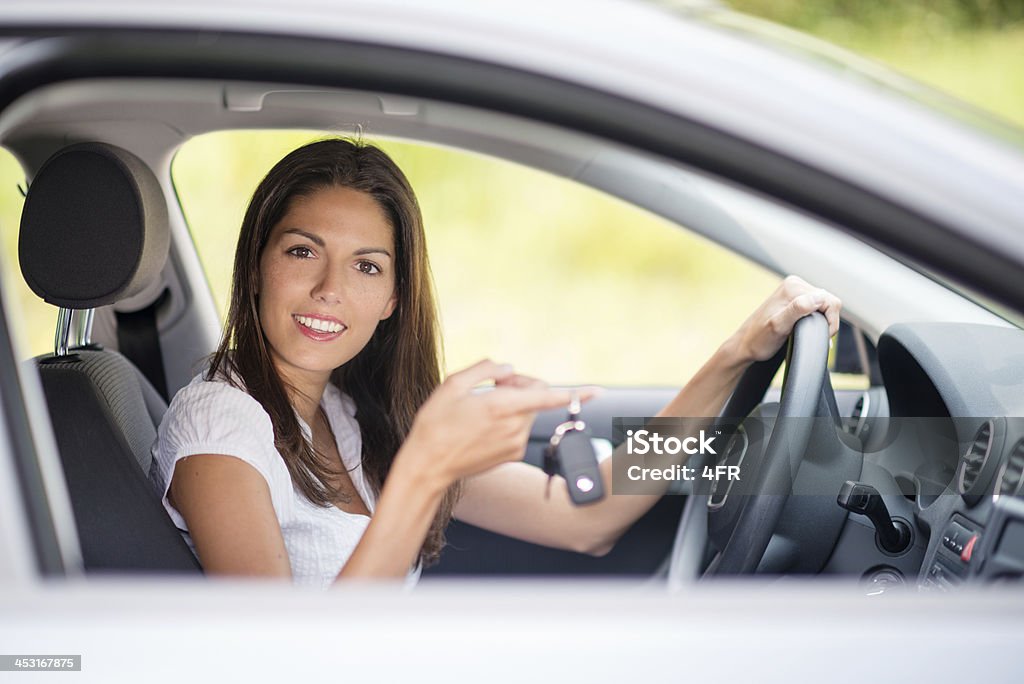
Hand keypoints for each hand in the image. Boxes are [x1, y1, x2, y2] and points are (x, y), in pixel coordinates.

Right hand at [398, 359, 595, 488]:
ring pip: (529, 412)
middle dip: (522, 384)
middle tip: (495, 382)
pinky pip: (520, 429)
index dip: (576, 393)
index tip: (599, 392)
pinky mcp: (512, 455)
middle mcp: (514, 426)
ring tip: (485, 405)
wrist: (427, 465)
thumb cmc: (435, 422)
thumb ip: (485, 369)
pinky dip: (510, 420)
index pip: (548, 396)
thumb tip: (509, 367)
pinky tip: (483, 424)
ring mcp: (515, 444)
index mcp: (502, 406)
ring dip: (516, 402)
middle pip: (536, 396)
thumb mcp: (452, 385)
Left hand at [729, 275, 841, 362]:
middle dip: (826, 321)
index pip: (830, 301)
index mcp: (793, 286)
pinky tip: (806, 329)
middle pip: (829, 301)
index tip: (818, 335)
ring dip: (822, 321)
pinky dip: (817, 319)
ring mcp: (795, 291)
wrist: (745, 344)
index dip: (830, 321)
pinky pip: (817, 307)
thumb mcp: (778, 326)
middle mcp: (795, 284)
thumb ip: (797, 309)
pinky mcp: (795, 299)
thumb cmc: (759, 339)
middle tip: (810, 336)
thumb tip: (818, 298)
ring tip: (807, 333)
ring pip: (825, 305)